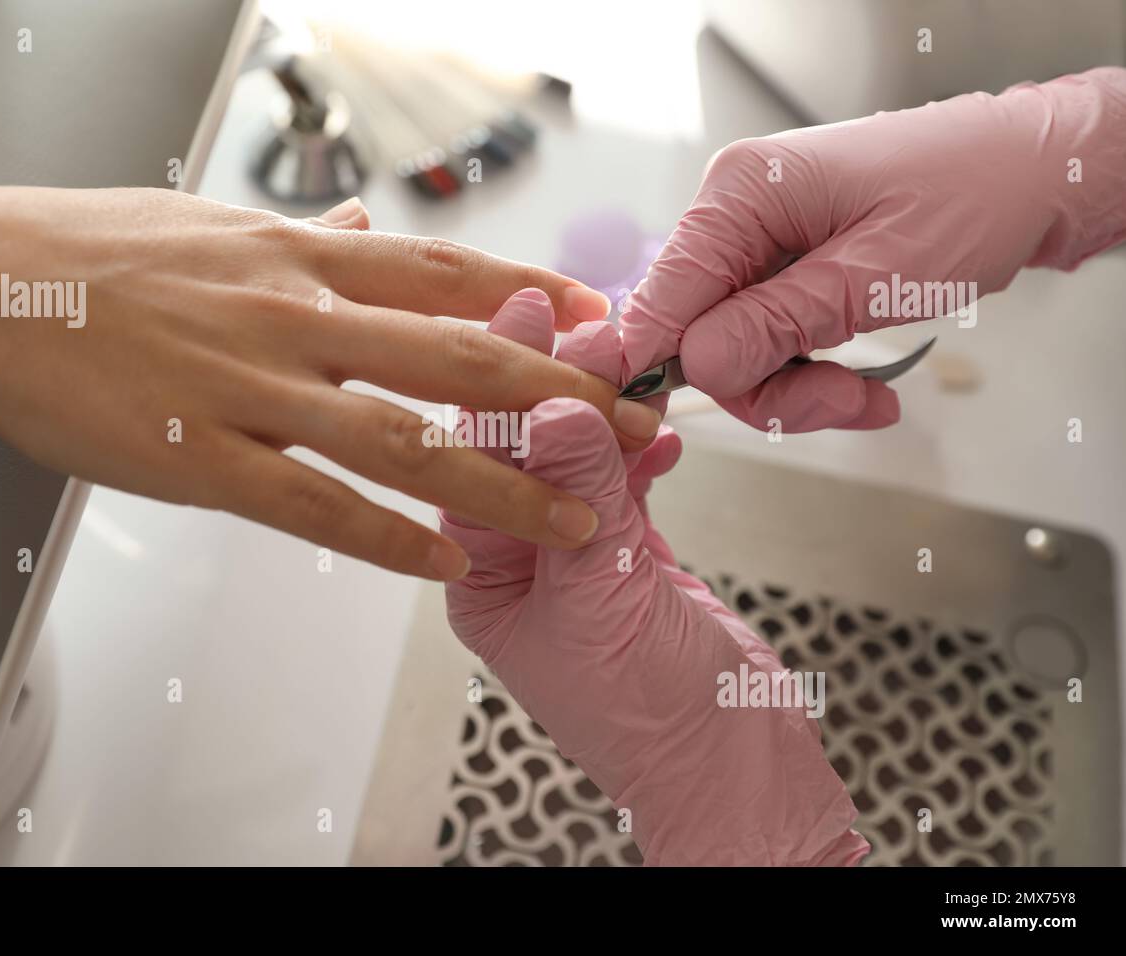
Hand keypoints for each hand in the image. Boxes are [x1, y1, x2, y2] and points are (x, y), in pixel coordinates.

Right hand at [0, 184, 664, 579]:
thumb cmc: (93, 252)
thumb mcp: (215, 225)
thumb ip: (307, 238)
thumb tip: (368, 230)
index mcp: (303, 258)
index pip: (452, 274)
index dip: (542, 299)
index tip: (612, 325)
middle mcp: (299, 316)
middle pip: (463, 355)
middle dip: (563, 397)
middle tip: (636, 432)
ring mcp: (255, 388)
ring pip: (408, 441)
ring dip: (503, 486)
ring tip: (577, 523)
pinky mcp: (203, 455)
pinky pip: (315, 506)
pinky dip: (388, 538)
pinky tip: (444, 566)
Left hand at [441, 290, 867, 864]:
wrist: (736, 769)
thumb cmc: (653, 718)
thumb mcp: (604, 599)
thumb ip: (585, 497)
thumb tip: (558, 407)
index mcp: (481, 578)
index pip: (475, 461)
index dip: (499, 385)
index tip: (522, 314)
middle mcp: (518, 561)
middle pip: (527, 449)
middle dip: (556, 385)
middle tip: (584, 321)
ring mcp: (575, 555)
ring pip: (580, 459)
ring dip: (605, 414)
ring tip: (630, 364)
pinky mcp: (630, 555)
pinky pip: (625, 483)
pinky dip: (642, 454)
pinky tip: (658, 432)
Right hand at [621, 67, 1125, 431]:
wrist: (1035, 173)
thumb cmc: (973, 199)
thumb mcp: (876, 276)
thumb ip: (778, 322)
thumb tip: (697, 364)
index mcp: (744, 191)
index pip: (666, 291)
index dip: (655, 362)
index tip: (649, 420)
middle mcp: (738, 212)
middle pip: (699, 332)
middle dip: (763, 386)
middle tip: (838, 403)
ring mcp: (760, 242)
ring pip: (735, 350)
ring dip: (795, 390)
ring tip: (863, 398)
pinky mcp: (784, 269)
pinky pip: (769, 340)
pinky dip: (810, 375)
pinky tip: (863, 388)